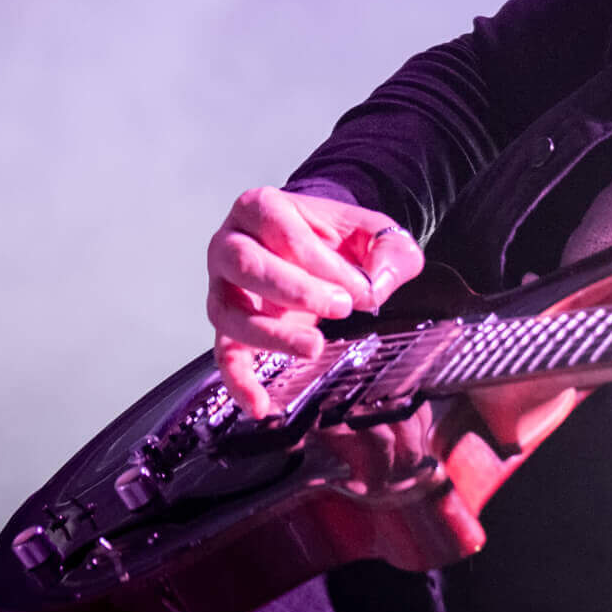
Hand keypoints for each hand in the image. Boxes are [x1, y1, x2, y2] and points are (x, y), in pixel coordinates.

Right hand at [206, 187, 423, 416]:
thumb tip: (377, 285)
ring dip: (271, 335)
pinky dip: (238, 382)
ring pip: (230, 312)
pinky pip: (223, 355)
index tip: (356, 287)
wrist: (319, 246)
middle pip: (246, 265)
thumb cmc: (337, 237)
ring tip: (313, 348)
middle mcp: (230, 244)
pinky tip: (261, 404)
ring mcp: (222, 286)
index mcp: (260, 207)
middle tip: (339, 307)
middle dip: (295, 289)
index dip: (321, 262)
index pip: (282, 231)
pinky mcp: (228, 325)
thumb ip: (388, 251)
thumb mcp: (373, 231)